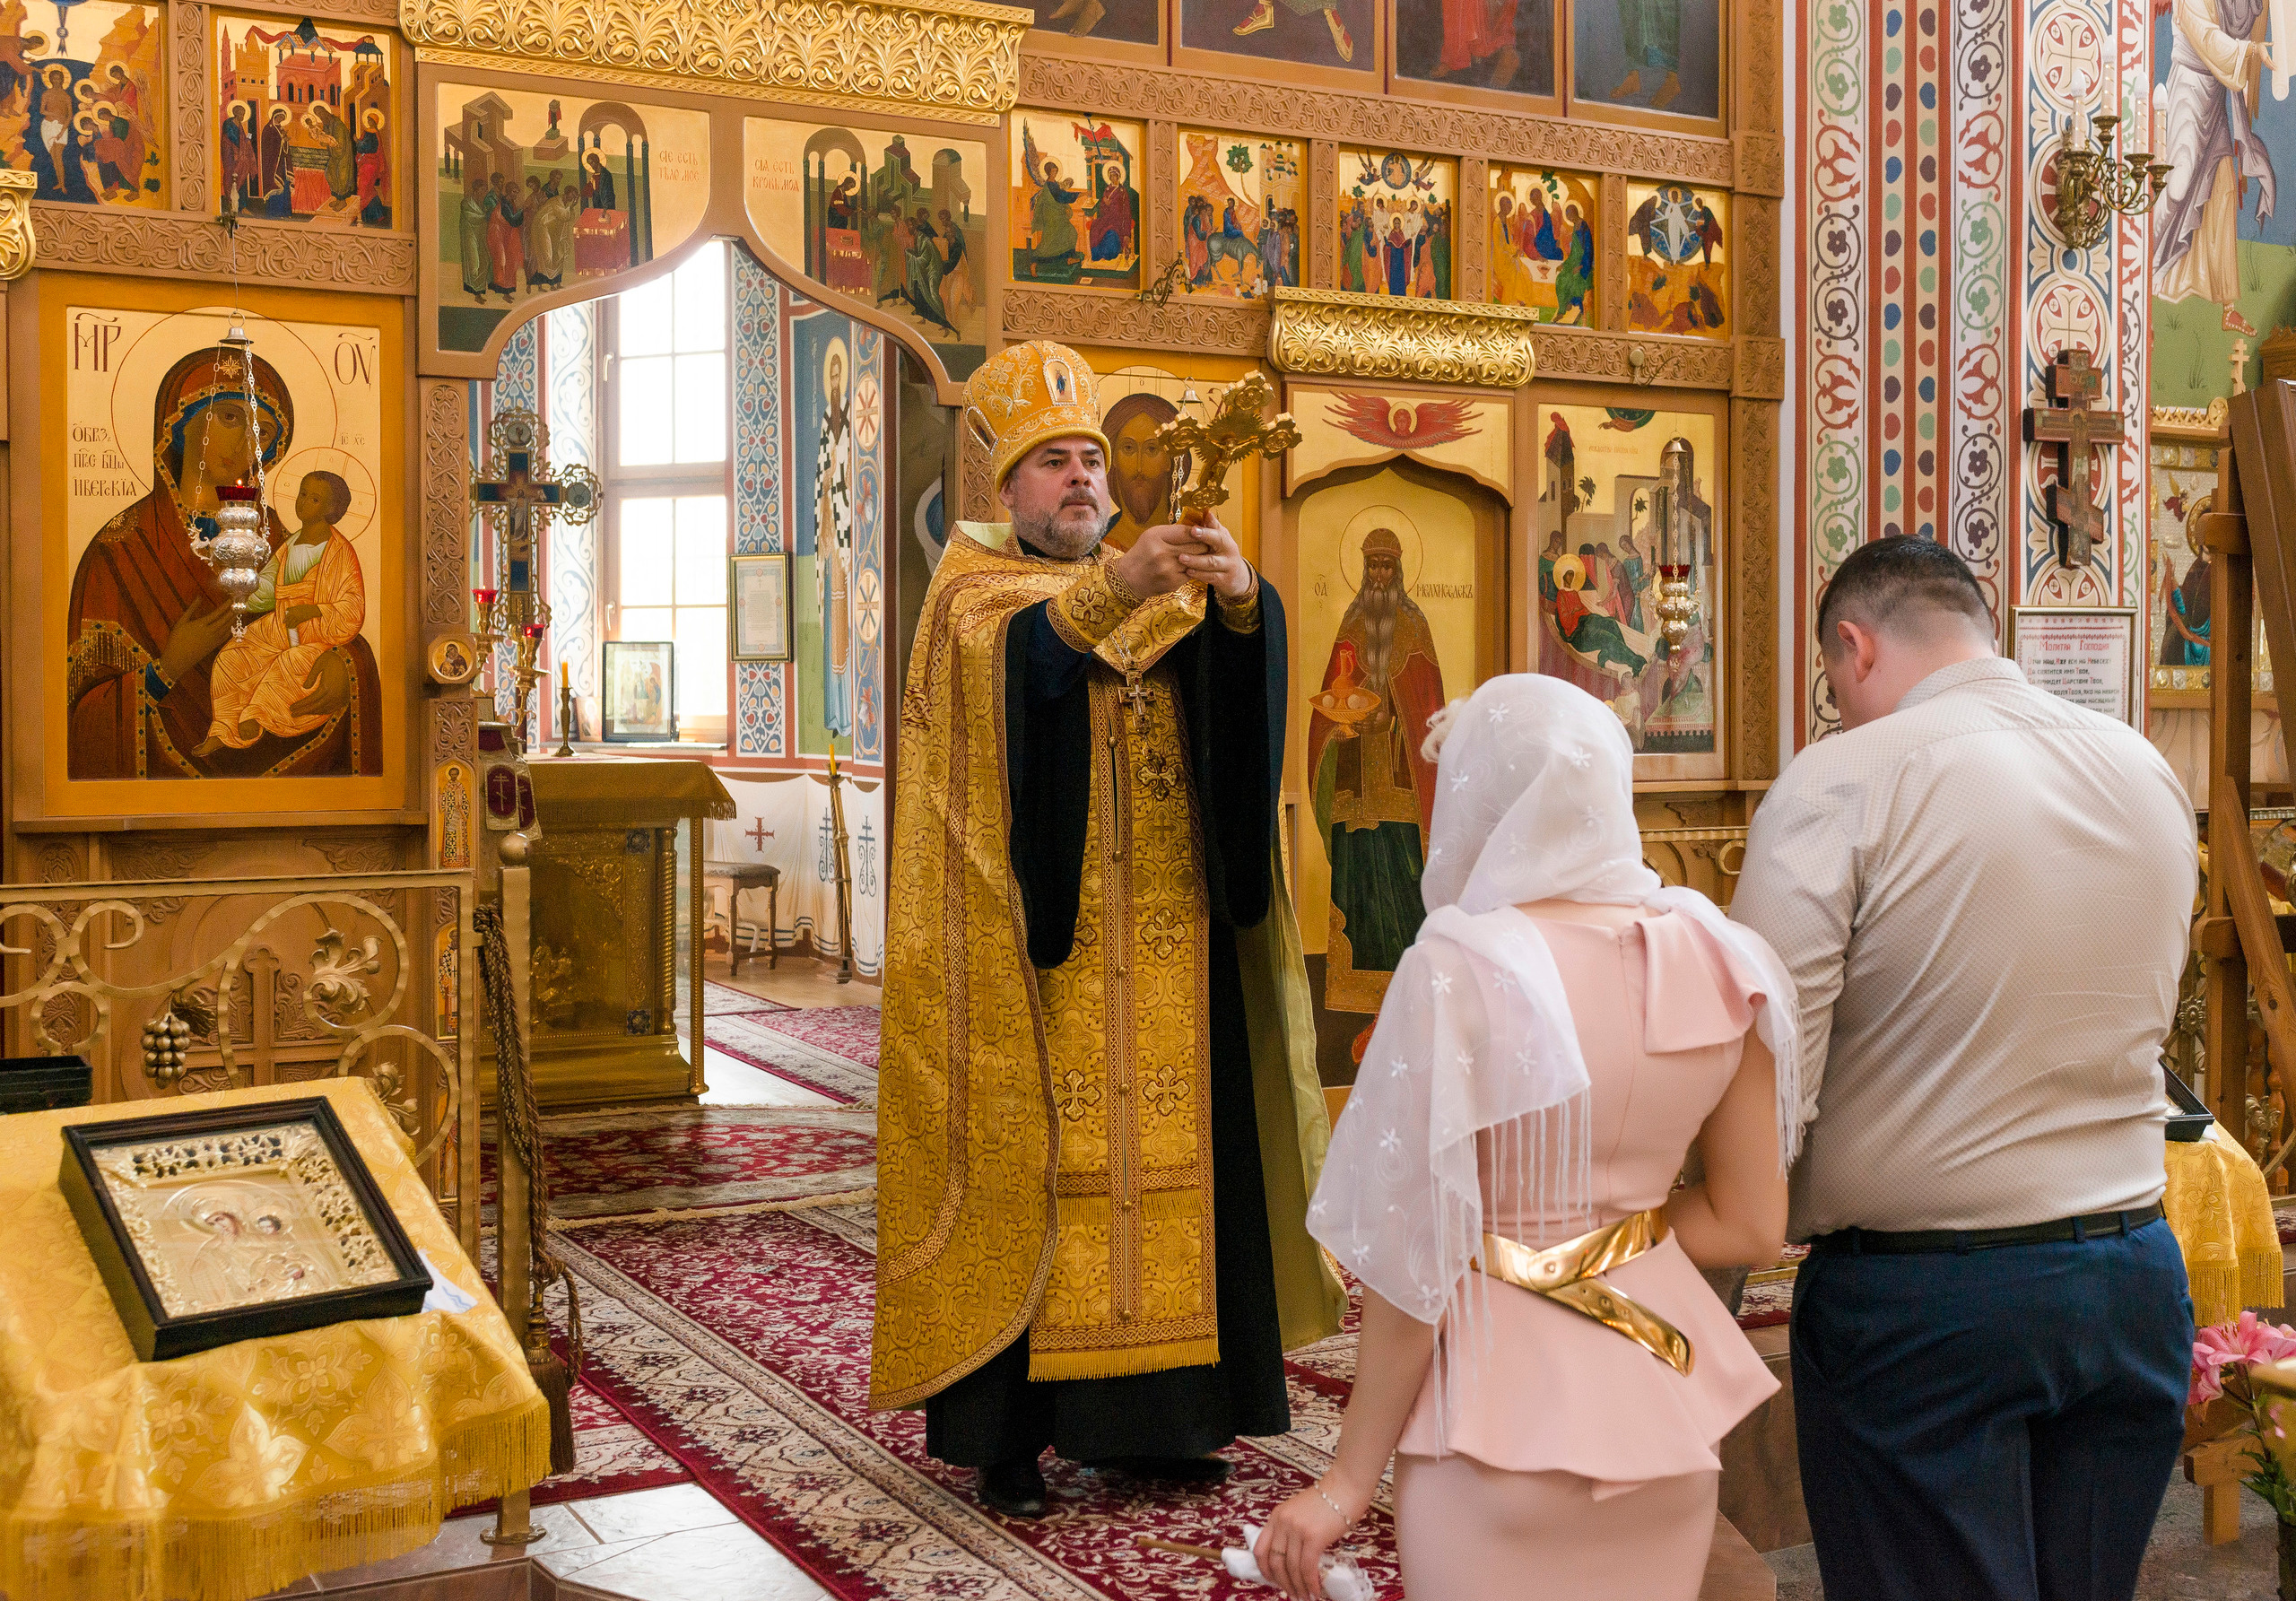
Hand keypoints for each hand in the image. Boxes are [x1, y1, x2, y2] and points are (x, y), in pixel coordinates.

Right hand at [155, 600, 235, 687]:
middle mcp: (210, 631)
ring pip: (226, 628)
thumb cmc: (176, 639)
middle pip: (224, 620)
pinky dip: (230, 629)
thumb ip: (191, 609)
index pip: (217, 613)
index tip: (231, 600)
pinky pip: (225, 636)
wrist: (178, 658)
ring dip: (232, 620)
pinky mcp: (214, 646)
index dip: (225, 606)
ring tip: (237, 613)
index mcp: (200, 624)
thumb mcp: (181, 622)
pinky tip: (232, 625)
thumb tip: (199, 597)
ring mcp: (213, 639)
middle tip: (238, 605)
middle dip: (232, 612)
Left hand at [283, 604, 321, 628]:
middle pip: (288, 619)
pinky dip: (293, 626)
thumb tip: (287, 609)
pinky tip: (292, 627)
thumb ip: (292, 608)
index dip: (285, 618)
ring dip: (289, 625)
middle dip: (286, 622)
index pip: (287, 615)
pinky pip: (295, 624)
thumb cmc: (305, 607)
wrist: (311, 610)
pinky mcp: (300, 620)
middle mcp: (294, 613)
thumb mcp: (297, 606)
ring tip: (288, 627)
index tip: (283, 621)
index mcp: (293, 610)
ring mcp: (297, 617)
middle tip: (284, 624)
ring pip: (291, 622)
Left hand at [289, 647, 351, 720]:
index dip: (300, 706)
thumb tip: (305, 687)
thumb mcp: (320, 663)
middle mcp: (335, 696)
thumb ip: (312, 676)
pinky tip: (318, 710)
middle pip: (317, 707)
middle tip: (293, 713)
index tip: (291, 708)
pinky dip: (324, 710)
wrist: (356, 658)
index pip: (311, 701)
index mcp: (327, 687)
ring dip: (314, 712)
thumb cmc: (335, 658)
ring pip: (325, 709)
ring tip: (303, 712)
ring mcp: (342, 698)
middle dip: (304, 711)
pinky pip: (334, 708)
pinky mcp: (347, 698)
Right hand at [1105, 521, 1206, 599]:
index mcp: (1156, 537)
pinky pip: (1192, 573)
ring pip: (1196, 560)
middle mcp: (1162, 553)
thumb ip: (1173, 531)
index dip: (1199, 531)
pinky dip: (1194, 569)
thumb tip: (1197, 528)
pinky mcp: (1173, 582)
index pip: (1187, 531)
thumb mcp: (1152, 535)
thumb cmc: (1142, 553)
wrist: (1128, 579)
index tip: (1204, 531)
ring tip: (1203, 553)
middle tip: (1208, 543)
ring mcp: (1168, 569)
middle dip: (1204, 544)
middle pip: (1196, 546)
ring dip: (1201, 557)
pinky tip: (1191, 566)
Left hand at [1175, 512, 1253, 600]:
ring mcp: (1227, 567)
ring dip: (1196, 560)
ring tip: (1181, 557)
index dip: (1206, 528)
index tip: (1194, 525)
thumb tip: (1206, 511)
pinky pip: (1210, 577)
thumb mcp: (1221, 540)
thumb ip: (1212, 527)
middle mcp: (1229, 552)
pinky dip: (1199, 575)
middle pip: (1218, 543)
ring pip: (1211, 563)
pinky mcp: (1223, 581)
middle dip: (1205, 537)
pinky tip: (1187, 572)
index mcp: (1226, 540)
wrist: (1238, 578)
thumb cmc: (1223, 555)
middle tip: (1190, 533)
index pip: (1217, 531)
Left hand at [1252, 1479, 1357, 1599]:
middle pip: (1275, 1562)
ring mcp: (1297, 1530)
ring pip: (1291, 1568)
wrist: (1346, 1486)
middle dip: (1283, 1584)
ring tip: (1305, 1597)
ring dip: (1298, 1587)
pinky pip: (1307, 1567)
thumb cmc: (1329, 1499)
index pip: (1260, 1549)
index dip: (1265, 1570)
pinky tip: (1315, 1591)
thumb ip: (1292, 1530)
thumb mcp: (1300, 1511)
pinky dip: (1310, 1583)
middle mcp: (1282, 1523)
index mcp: (1276, 1517)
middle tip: (1293, 1595)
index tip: (1274, 1582)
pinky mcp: (1314, 1537)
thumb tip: (1294, 1558)